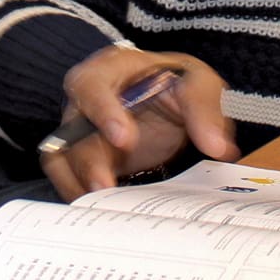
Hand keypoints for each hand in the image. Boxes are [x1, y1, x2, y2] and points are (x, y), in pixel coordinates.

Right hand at [40, 45, 237, 200]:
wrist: (164, 98)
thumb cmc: (174, 83)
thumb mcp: (197, 84)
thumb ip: (204, 109)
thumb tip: (218, 147)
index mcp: (111, 68)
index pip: (94, 84)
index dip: (104, 111)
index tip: (124, 138)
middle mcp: (86, 98)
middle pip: (71, 126)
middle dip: (87, 159)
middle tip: (106, 186)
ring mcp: (78, 129)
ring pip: (62, 156)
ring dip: (78, 183)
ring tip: (102, 207)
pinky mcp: (80, 158)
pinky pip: (65, 177)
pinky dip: (77, 193)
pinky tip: (100, 211)